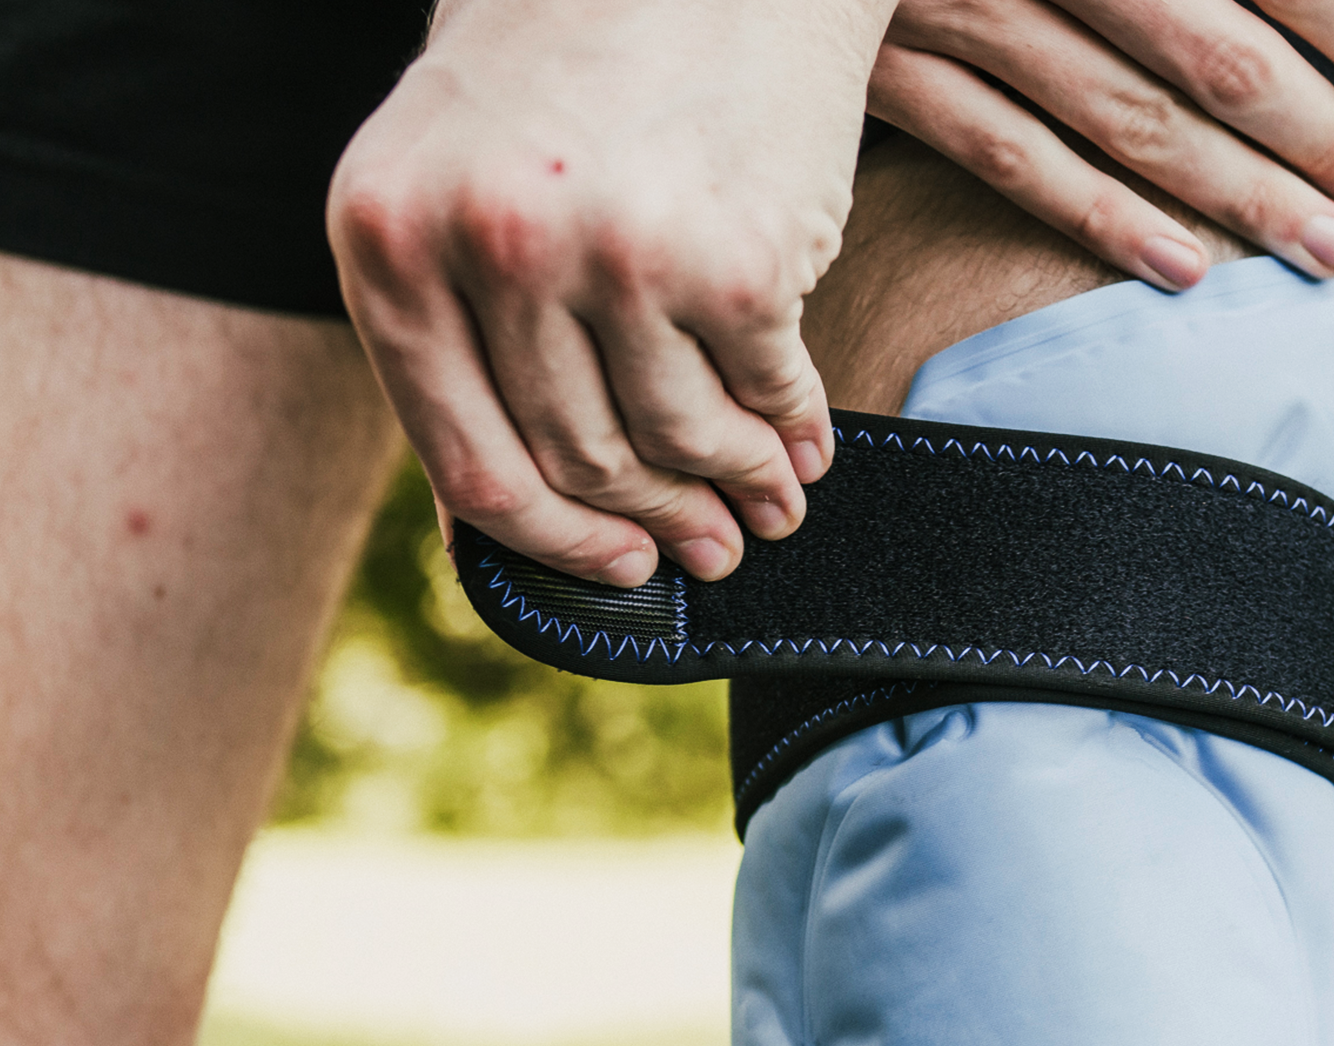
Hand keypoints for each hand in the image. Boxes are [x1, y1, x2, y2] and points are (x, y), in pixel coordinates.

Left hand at [328, 0, 895, 585]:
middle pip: (583, 460)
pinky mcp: (734, 261)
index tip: (616, 570)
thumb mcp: (459, 162)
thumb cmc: (581, 47)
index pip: (467, 459)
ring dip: (734, 493)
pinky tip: (808, 453)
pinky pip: (767, 395)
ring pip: (680, 443)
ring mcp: (615, 256)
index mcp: (389, 233)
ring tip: (768, 510)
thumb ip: (462, 315)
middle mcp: (491, 247)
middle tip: (706, 554)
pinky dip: (793, 438)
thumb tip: (504, 503)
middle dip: (657, 524)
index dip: (552, 542)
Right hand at [869, 0, 1333, 285]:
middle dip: (1315, 130)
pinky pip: (1010, 159)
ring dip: (1235, 192)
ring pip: (1124, 114)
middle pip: (1209, 45)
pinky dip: (1101, 217)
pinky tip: (1184, 270)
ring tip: (1324, 251)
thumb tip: (1282, 21)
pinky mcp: (892, 77)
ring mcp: (960, 7)